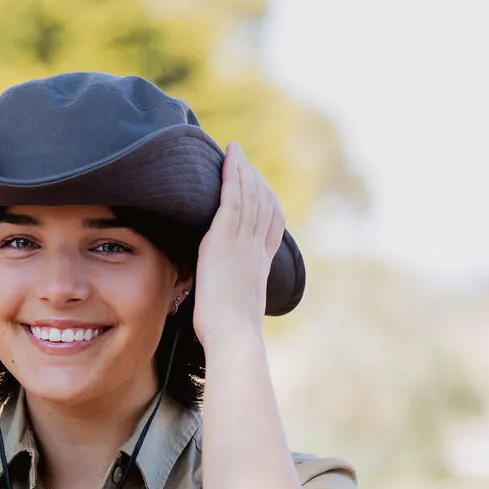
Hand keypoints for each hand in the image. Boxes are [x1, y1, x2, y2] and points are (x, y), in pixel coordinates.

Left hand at [192, 141, 285, 349]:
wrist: (234, 337)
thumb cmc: (230, 336)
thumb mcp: (235, 311)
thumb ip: (231, 298)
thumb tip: (219, 305)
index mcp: (260, 267)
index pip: (270, 227)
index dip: (267, 204)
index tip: (263, 190)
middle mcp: (256, 250)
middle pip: (262, 204)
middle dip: (255, 180)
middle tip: (245, 162)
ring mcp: (243, 243)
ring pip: (248, 196)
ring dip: (243, 170)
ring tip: (235, 151)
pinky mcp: (224, 240)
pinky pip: (232, 198)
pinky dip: (232, 175)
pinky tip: (229, 158)